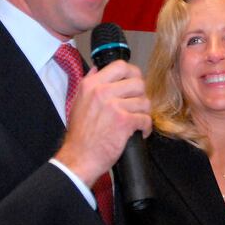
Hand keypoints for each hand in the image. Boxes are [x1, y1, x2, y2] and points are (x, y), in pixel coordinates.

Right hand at [54, 60, 150, 186]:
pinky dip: (146, 127)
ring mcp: (114, 106)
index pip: (121, 66)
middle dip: (141, 96)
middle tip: (136, 106)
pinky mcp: (124, 122)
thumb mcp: (78, 102)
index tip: (134, 83)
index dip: (133, 74)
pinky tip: (139, 132)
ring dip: (143, 113)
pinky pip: (146, 118)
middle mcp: (102, 92)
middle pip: (138, 83)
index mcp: (91, 84)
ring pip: (144, 101)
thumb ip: (89, 83)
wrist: (79, 158)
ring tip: (136, 120)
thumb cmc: (80, 135)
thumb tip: (98, 68)